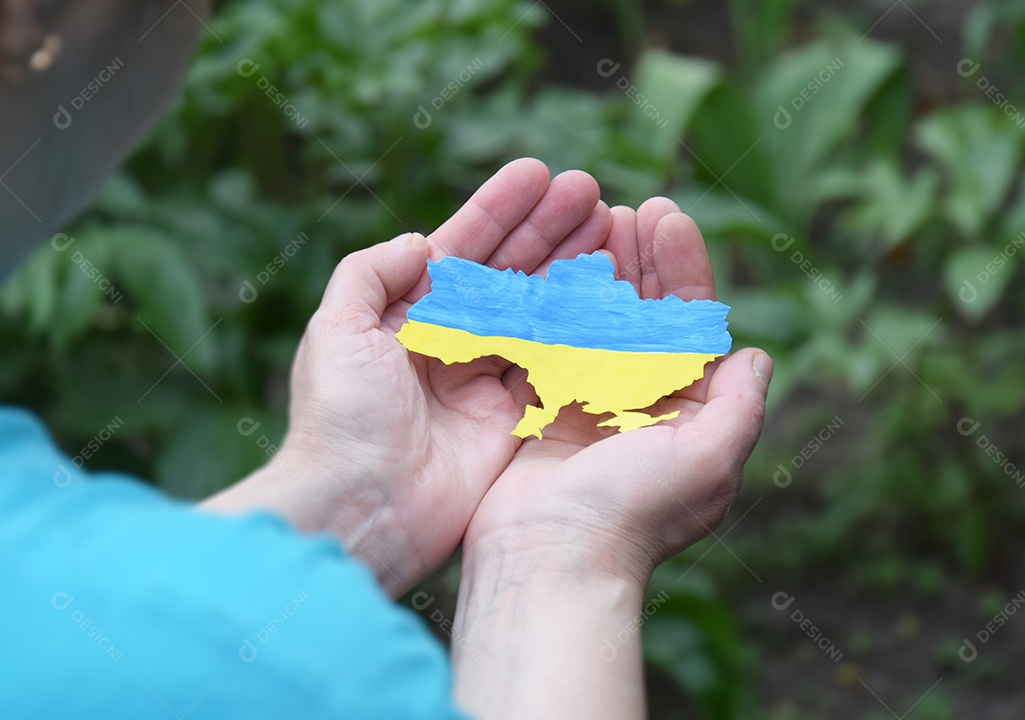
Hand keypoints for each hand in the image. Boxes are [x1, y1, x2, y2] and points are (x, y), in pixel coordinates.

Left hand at [203, 159, 614, 596]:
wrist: (361, 506)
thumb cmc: (340, 417)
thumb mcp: (337, 330)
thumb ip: (369, 274)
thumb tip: (420, 241)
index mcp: (408, 318)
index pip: (462, 251)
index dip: (498, 211)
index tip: (538, 172)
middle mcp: (452, 345)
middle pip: (510, 273)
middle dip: (548, 230)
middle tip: (591, 191)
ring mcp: (487, 382)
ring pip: (540, 310)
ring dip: (573, 267)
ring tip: (611, 223)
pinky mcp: (516, 420)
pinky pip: (557, 364)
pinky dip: (584, 327)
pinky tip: (614, 289)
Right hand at [462, 199, 772, 585]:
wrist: (549, 559)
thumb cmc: (634, 513)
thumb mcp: (709, 461)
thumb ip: (739, 407)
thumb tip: (757, 355)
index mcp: (685, 410)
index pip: (690, 322)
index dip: (683, 267)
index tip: (665, 215)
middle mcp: (639, 400)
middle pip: (643, 310)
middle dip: (639, 257)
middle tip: (627, 206)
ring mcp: (588, 399)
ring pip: (595, 316)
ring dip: (595, 267)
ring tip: (589, 217)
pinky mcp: (541, 404)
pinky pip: (549, 337)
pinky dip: (551, 297)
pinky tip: (548, 258)